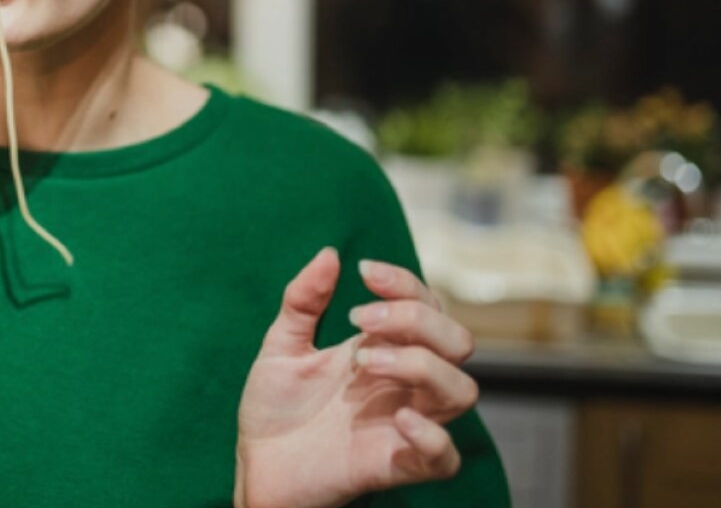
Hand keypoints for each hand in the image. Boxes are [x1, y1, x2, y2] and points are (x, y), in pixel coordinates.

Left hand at [234, 249, 478, 507]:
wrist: (257, 465)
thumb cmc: (274, 407)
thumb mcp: (281, 346)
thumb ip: (303, 301)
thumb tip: (329, 254)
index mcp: (384, 348)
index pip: (427, 305)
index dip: (405, 283)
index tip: (364, 272)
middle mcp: (404, 383)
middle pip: (458, 341)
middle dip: (416, 319)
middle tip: (359, 321)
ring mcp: (406, 424)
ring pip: (462, 390)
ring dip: (422, 365)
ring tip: (363, 361)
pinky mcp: (398, 466)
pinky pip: (446, 457)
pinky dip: (432, 436)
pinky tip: (397, 418)